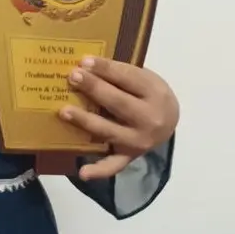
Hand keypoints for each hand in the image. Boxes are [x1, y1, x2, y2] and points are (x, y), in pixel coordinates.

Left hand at [59, 57, 178, 181]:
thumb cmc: (150, 94)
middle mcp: (149, 119)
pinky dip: (99, 170)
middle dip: (94, 88)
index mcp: (155, 93)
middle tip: (73, 77)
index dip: (106, 69)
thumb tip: (86, 65)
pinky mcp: (129, 156)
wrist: (170, 121)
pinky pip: (113, 165)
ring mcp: (139, 140)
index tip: (84, 61)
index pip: (128, 78)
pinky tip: (82, 172)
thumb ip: (120, 74)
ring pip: (109, 130)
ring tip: (64, 111)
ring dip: (85, 121)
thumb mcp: (144, 78)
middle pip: (118, 102)